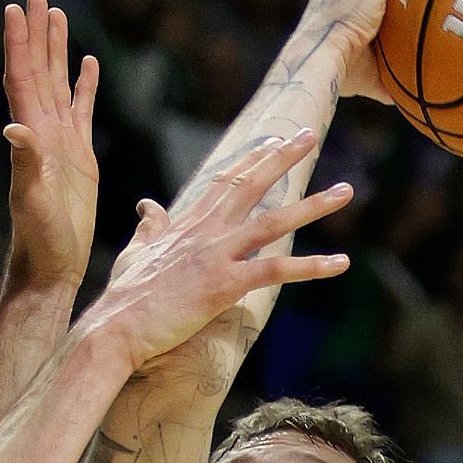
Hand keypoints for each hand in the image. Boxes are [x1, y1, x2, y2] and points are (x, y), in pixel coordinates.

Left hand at [2, 0, 98, 290]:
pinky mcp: (80, 155)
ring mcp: (61, 141)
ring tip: (57, 15)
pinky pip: (82, 109)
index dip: (18, 43)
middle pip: (38, 70)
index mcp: (31, 135)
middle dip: (36, 33)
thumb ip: (26, 163)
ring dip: (57, 49)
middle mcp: (42, 131)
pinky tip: (88, 63)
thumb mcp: (33, 200)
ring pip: (59, 83)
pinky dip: (84, 84)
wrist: (52, 264)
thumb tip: (14, 127)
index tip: (15, 8)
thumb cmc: (40, 239)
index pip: (22, 77)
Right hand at [90, 131, 351, 375]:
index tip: (275, 140)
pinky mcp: (225, 284)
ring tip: (346, 191)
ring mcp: (217, 255)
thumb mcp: (134, 252)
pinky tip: (341, 263)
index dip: (252, 158)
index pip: (225, 180)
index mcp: (187, 223)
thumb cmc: (124, 297)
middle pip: (251, 184)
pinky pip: (276, 271)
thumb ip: (148, 226)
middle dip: (283, 158)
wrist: (116, 327)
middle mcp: (206, 232)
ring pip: (274, 222)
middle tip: (311, 135)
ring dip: (314, 206)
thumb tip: (147, 204)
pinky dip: (312, 267)